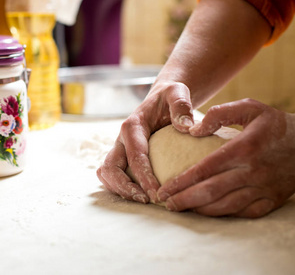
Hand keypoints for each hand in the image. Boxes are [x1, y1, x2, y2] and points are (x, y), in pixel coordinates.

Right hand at [96, 81, 194, 202]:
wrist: (161, 97)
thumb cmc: (170, 97)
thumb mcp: (178, 92)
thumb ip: (182, 106)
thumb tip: (187, 127)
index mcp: (132, 125)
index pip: (134, 155)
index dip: (143, 176)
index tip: (157, 193)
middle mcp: (120, 138)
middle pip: (111, 168)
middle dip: (125, 187)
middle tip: (147, 201)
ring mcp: (119, 149)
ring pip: (107, 174)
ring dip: (120, 190)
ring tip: (143, 201)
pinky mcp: (122, 156)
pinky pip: (113, 175)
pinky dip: (121, 188)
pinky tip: (141, 196)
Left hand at [157, 99, 294, 217]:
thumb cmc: (274, 123)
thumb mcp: (250, 107)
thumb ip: (219, 114)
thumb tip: (193, 130)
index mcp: (244, 148)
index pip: (204, 168)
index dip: (181, 181)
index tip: (164, 188)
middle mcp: (253, 171)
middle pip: (211, 191)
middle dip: (184, 199)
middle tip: (166, 203)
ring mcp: (264, 188)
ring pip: (226, 206)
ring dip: (200, 210)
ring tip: (181, 209)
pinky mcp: (273, 200)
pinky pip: (244, 212)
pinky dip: (223, 214)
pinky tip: (207, 212)